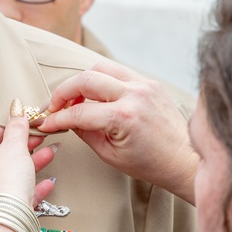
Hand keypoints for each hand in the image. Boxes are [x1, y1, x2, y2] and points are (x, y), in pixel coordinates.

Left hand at [0, 99, 55, 215]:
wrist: (7, 225)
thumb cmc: (3, 186)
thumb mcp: (14, 148)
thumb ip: (17, 128)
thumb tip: (16, 110)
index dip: (10, 128)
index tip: (26, 124)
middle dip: (24, 147)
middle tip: (39, 139)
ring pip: (8, 176)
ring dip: (31, 165)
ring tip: (49, 154)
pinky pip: (13, 196)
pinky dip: (30, 188)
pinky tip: (47, 183)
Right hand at [36, 59, 196, 203]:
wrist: (185, 160)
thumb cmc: (151, 164)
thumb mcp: (110, 154)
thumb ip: (84, 133)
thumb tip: (65, 120)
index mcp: (124, 117)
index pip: (78, 111)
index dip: (57, 117)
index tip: (45, 122)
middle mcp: (134, 95)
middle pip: (85, 79)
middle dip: (63, 92)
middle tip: (54, 106)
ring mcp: (144, 85)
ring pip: (100, 68)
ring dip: (82, 81)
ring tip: (75, 99)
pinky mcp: (150, 83)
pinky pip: (118, 73)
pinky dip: (103, 81)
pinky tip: (97, 96)